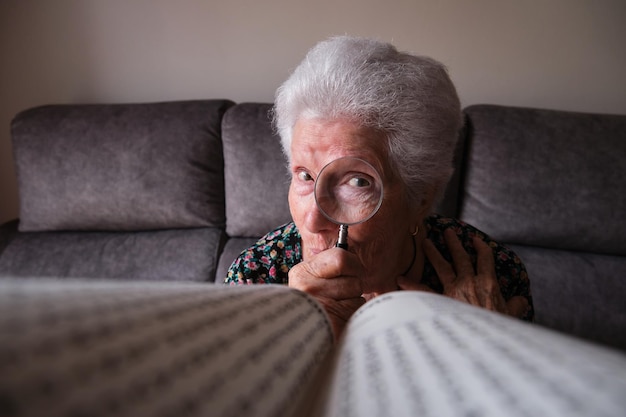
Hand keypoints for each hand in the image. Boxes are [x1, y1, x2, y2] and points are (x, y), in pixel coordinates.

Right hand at [288, 248, 365, 338]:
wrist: (302, 335)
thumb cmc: (312, 303)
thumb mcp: (313, 278)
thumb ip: (328, 263)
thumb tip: (349, 245)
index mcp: (302, 272)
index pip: (340, 258)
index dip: (352, 265)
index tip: (350, 270)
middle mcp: (308, 286)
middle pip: (353, 278)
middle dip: (353, 285)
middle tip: (340, 294)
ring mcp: (320, 304)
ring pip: (356, 292)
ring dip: (353, 299)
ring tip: (337, 306)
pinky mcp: (332, 320)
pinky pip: (357, 307)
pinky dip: (353, 311)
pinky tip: (340, 316)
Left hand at [398, 229, 527, 317]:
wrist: (484, 341)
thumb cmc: (498, 327)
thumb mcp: (511, 315)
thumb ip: (515, 305)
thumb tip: (521, 300)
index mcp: (488, 283)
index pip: (485, 259)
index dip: (481, 248)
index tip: (476, 240)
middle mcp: (469, 281)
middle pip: (461, 257)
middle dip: (454, 243)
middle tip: (448, 232)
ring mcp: (453, 290)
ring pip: (442, 266)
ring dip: (434, 253)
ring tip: (426, 242)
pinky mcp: (441, 302)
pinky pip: (424, 292)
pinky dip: (411, 286)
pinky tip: (399, 279)